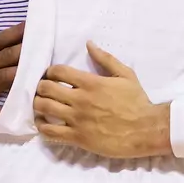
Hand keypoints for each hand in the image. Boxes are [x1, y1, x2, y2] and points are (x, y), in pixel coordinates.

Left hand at [33, 43, 171, 158]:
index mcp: (91, 83)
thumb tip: (89, 44)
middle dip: (41, 87)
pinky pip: (50, 132)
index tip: (51, 76)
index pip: (58, 71)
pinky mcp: (77, 138)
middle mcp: (80, 100)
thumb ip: (106, 59)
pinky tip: (44, 123)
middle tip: (44, 90)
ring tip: (41, 105)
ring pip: (44, 108)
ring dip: (38, 105)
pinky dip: (42, 126)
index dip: (50, 72)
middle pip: (46, 89)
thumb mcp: (125, 75)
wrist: (145, 130)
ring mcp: (77, 119)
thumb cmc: (137, 102)